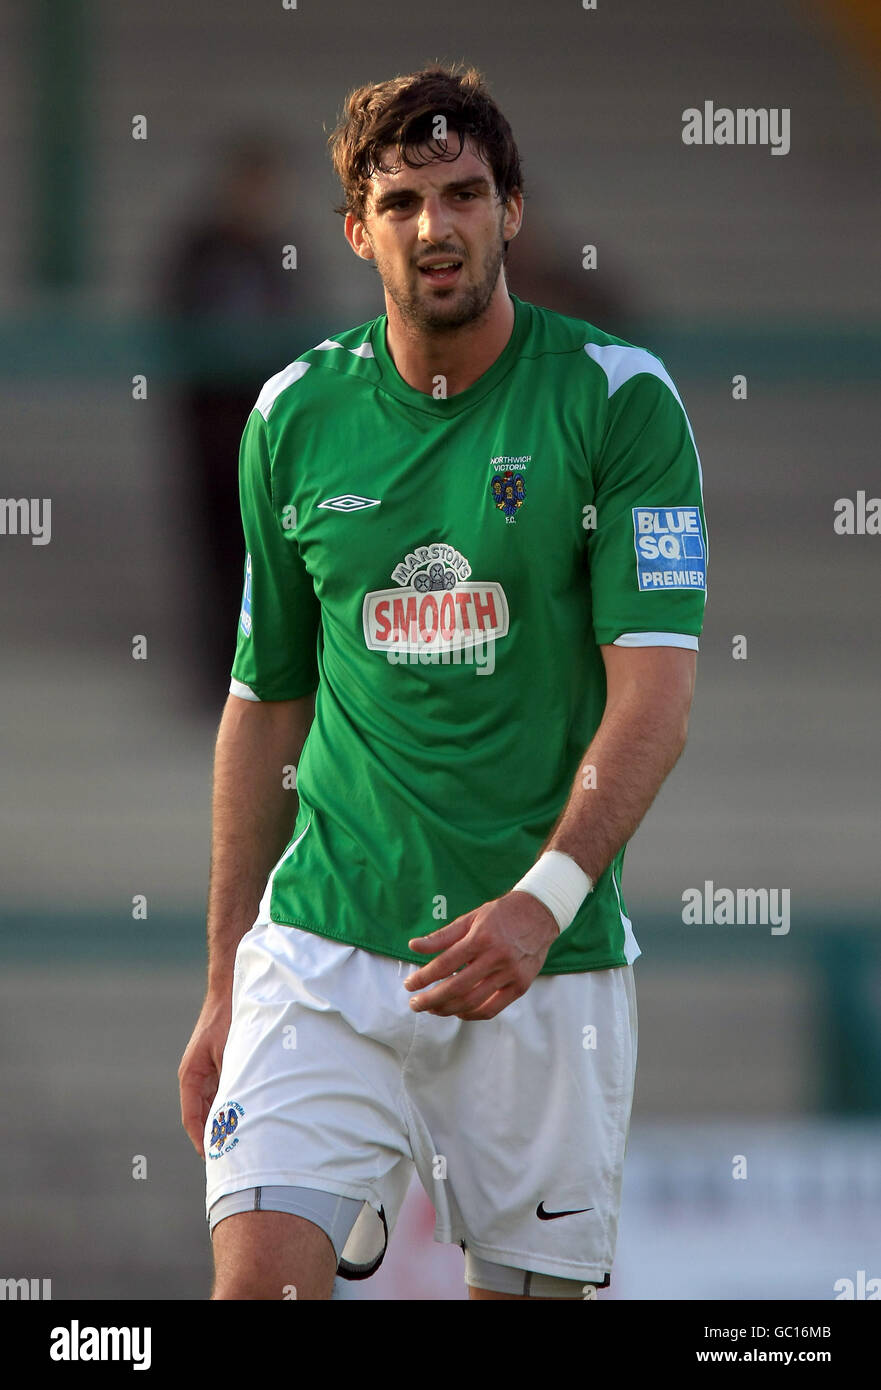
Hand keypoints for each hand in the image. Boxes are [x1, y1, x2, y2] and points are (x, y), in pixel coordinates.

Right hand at [178, 992, 231, 1156]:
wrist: (230, 993)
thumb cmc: (227, 1020)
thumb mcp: (228, 1053)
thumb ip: (230, 1081)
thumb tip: (234, 1111)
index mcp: (190, 1076)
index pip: (191, 1117)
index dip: (201, 1139)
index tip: (212, 1158)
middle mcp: (195, 1077)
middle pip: (202, 1115)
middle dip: (213, 1136)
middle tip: (228, 1158)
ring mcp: (207, 1073)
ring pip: (212, 1106)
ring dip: (222, 1123)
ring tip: (238, 1144)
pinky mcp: (219, 1067)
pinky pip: (222, 1094)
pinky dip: (230, 1107)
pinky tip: (244, 1118)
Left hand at [404, 891, 558, 1020]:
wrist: (540, 914)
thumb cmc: (501, 914)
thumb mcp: (470, 918)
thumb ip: (441, 936)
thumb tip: (413, 946)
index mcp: (481, 938)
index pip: (445, 964)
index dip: (423, 977)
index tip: (409, 984)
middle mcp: (496, 958)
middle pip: (456, 988)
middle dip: (431, 999)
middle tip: (415, 1004)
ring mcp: (510, 974)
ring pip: (472, 1002)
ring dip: (447, 1009)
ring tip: (432, 1008)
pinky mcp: (521, 986)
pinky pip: (492, 1009)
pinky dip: (472, 1014)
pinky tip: (457, 1012)